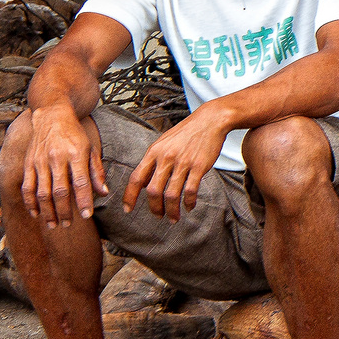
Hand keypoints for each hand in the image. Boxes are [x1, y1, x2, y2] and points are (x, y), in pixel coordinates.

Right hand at [24, 106, 108, 227]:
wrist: (51, 115)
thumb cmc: (75, 134)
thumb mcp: (91, 149)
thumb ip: (96, 172)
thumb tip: (103, 193)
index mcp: (76, 154)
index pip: (81, 182)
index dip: (84, 201)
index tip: (87, 216)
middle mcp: (56, 158)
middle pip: (60, 191)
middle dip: (64, 211)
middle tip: (69, 225)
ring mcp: (40, 161)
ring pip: (42, 193)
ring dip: (48, 212)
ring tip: (54, 225)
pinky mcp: (28, 163)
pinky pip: (27, 187)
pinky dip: (30, 202)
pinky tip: (36, 214)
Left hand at [123, 105, 229, 221]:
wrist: (210, 121)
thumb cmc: (186, 133)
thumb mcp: (164, 143)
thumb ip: (153, 162)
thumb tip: (144, 184)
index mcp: (154, 152)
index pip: (137, 178)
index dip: (130, 196)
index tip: (128, 210)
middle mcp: (166, 158)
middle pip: (153, 190)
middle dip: (154, 208)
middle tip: (158, 216)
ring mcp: (183, 163)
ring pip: (172, 194)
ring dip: (172, 210)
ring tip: (173, 218)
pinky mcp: (199, 166)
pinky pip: (191, 190)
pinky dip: (189, 202)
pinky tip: (189, 207)